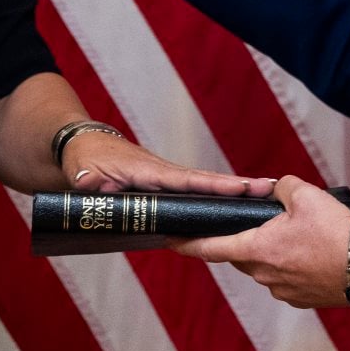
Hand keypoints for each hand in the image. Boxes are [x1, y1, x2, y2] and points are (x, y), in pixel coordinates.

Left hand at [62, 130, 274, 197]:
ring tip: (266, 197)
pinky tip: (237, 205)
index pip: (186, 181)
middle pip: (205, 182)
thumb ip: (88, 182)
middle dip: (236, 186)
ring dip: (232, 191)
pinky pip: (195, 191)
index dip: (213, 186)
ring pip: (204, 186)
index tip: (239, 188)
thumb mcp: (82, 172)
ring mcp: (167, 178)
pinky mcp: (166, 184)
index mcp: (149, 172)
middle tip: (267, 189)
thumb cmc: (84, 158)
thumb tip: (89, 184)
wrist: (83, 144)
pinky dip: (217, 194)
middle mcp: (164, 173)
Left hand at [172, 176, 349, 307]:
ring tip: (296, 237)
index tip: (170, 241)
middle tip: (256, 225)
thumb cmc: (336, 233)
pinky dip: (291, 267)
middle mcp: (263, 274)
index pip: (211, 248)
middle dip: (242, 240)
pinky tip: (310, 254)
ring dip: (271, 253)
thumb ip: (282, 187)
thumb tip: (276, 189)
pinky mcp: (301, 299)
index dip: (188, 244)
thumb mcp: (306, 195)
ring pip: (264, 268)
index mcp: (257, 249)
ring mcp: (282, 290)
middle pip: (240, 256)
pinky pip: (286, 280)